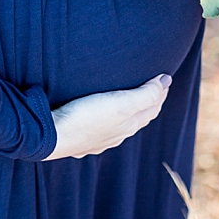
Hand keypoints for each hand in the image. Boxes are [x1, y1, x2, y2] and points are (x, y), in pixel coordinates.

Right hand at [42, 74, 171, 160]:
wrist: (52, 137)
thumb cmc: (86, 117)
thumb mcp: (122, 104)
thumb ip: (146, 94)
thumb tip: (166, 80)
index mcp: (129, 124)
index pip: (152, 107)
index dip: (160, 92)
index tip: (164, 77)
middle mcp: (117, 134)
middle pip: (139, 117)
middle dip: (148, 102)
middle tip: (153, 86)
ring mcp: (99, 139)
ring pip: (120, 125)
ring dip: (128, 112)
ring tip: (128, 101)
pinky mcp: (82, 140)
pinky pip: (102, 130)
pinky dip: (109, 120)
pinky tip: (101, 118)